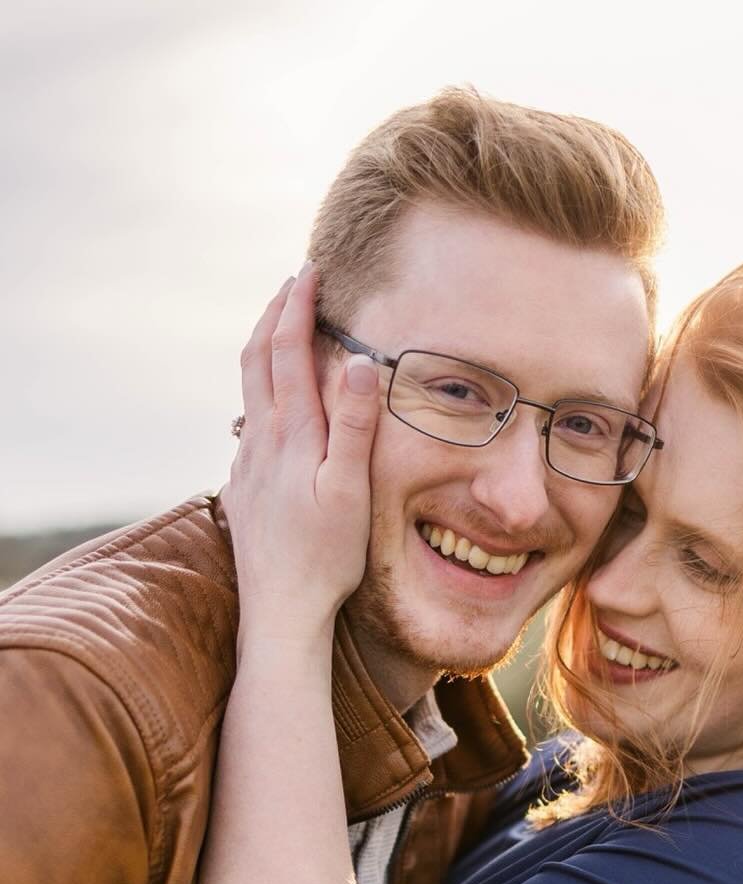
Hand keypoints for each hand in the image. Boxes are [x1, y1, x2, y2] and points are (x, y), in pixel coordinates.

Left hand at [222, 264, 379, 647]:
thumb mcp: (349, 491)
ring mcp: (248, 466)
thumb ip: (354, 426)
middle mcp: (260, 443)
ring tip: (282, 332)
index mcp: (290, 435)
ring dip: (264, 351)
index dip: (297, 308)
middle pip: (257, 360)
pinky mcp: (245, 490)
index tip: (309, 272)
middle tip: (292, 285)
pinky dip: (263, 395)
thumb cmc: (325, 558)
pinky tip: (276, 409)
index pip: (288, 352)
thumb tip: (356, 362)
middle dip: (274, 316)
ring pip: (249, 392)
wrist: (279, 611)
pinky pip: (251, 427)